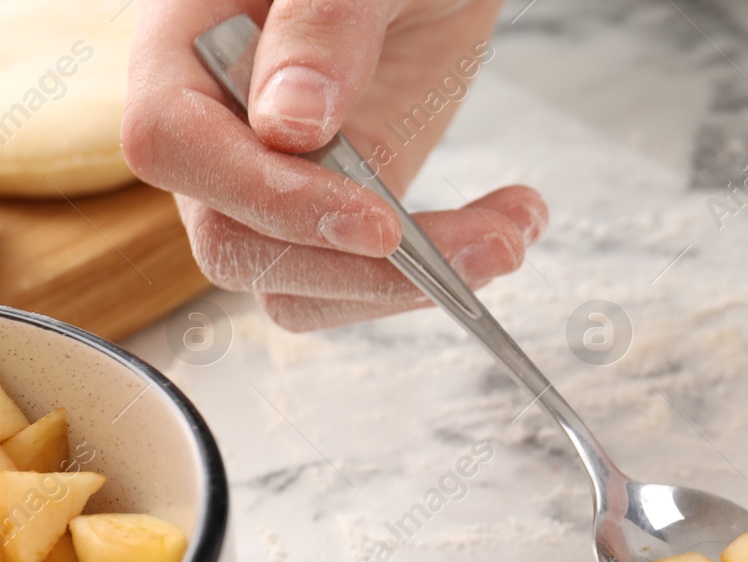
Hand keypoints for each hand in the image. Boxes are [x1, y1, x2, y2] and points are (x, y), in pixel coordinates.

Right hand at [123, 0, 545, 330]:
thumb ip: (324, 22)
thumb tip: (287, 125)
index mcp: (188, 44)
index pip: (177, 145)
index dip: (268, 198)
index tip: (378, 222)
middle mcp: (216, 127)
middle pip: (234, 243)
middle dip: (363, 268)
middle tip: (484, 247)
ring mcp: (274, 178)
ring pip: (297, 285)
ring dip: (409, 289)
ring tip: (510, 237)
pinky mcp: (338, 207)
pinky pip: (359, 276)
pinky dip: (438, 273)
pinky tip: (509, 221)